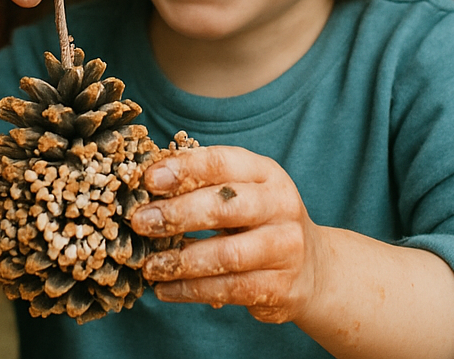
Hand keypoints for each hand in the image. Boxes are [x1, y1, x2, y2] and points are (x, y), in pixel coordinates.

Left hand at [130, 146, 322, 324]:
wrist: (312, 267)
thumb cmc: (258, 218)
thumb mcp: (241, 189)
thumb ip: (202, 183)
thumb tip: (147, 181)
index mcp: (265, 172)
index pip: (221, 163)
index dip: (183, 169)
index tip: (149, 180)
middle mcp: (280, 205)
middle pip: (225, 206)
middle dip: (177, 213)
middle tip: (141, 221)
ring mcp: (285, 247)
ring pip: (228, 254)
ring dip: (182, 261)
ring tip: (149, 265)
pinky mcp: (282, 287)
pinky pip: (230, 289)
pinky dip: (192, 290)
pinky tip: (165, 288)